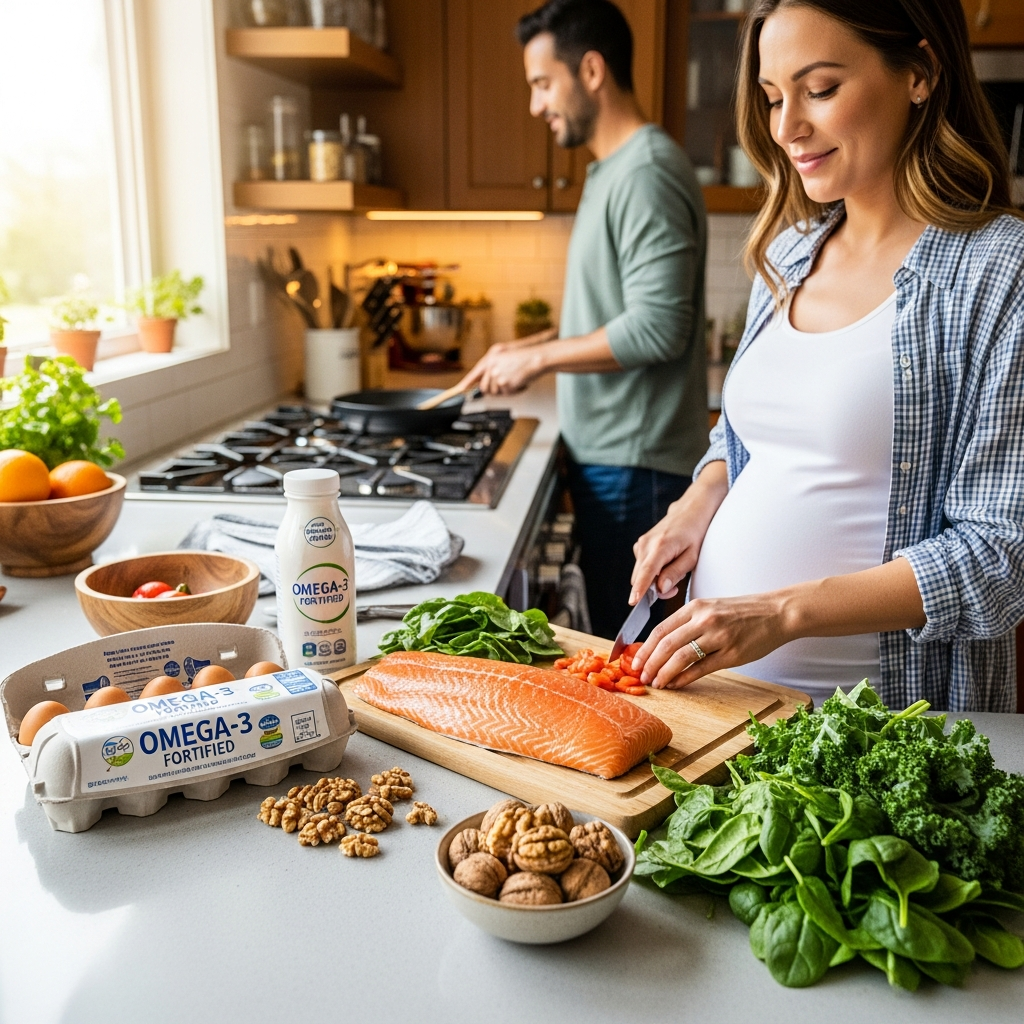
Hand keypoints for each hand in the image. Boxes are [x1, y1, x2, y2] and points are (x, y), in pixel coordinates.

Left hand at [454, 329, 557, 395]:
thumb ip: (493, 367)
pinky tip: (520, 382)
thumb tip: (485, 382)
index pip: (475, 373)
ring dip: (505, 390)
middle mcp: (491, 366)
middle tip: (505, 384)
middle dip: (493, 390)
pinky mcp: (504, 383)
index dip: (466, 383)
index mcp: (491, 358)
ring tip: (515, 379)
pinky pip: (506, 394)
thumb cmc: (524, 357)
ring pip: (495, 392)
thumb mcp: (505, 357)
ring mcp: (497, 375)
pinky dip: (514, 391)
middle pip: (484, 388)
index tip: (459, 390)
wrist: (536, 358)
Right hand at [629, 462, 727, 604]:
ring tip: (674, 573)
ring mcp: (641, 544)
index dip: (639, 589)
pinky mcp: (640, 545)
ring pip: (640, 573)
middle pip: (640, 577)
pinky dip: (651, 572)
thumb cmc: (695, 533)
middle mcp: (646, 544)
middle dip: (653, 589)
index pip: (646, 572)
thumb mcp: (693, 556)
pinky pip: (642, 567)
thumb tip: (661, 589)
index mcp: (661, 546)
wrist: (690, 510)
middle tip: (675, 588)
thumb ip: (675, 573)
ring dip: (653, 581)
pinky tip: (666, 565)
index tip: (633, 602)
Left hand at [634, 591, 792, 688]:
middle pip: (667, 644)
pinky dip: (685, 678)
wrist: (777, 612)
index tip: (635, 662)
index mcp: (696, 607)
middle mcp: (705, 619)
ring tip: (656, 683)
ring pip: (681, 657)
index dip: (645, 648)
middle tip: (641, 677)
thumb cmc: (743, 612)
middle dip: (650, 663)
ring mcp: (719, 636)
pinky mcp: (732, 654)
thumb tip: (663, 644)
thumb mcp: (712, 607)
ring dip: (665, 673)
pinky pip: (701, 668)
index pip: (661, 629)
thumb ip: (689, 622)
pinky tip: (676, 684)